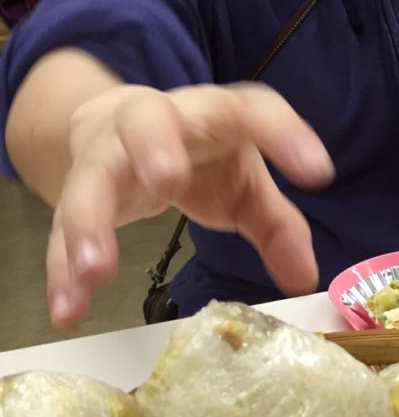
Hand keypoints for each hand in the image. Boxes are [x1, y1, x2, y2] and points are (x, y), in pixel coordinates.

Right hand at [48, 83, 333, 326]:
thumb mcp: (245, 183)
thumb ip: (276, 225)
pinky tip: (69, 307)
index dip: (284, 133)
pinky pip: (62, 228)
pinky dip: (62, 269)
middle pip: (148, 119)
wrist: (115, 124)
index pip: (251, 110)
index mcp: (212, 116)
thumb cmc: (197, 154)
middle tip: (166, 180)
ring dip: (91, 221)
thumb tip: (303, 277)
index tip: (318, 172)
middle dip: (155, 146)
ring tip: (97, 270)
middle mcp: (155, 123)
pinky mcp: (76, 190)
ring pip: (92, 177)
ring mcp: (107, 155)